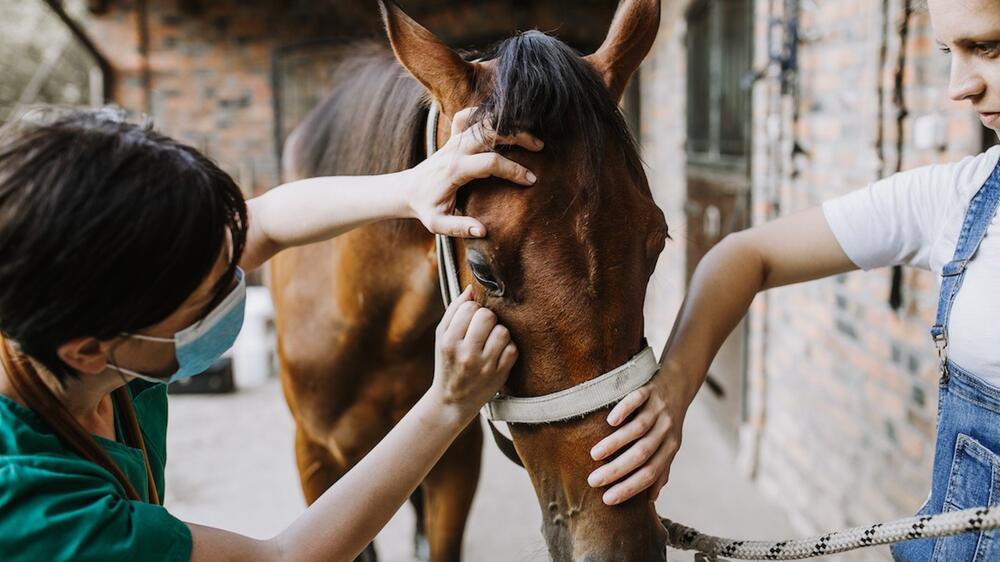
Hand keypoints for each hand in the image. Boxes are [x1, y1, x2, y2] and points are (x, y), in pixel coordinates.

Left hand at [406, 106, 542, 237]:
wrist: (407, 190)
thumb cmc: (425, 208)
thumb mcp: (437, 224)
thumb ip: (459, 228)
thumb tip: (482, 231)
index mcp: (455, 169)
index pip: (490, 163)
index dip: (513, 170)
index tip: (531, 180)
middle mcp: (455, 150)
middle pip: (490, 132)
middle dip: (517, 136)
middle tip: (539, 147)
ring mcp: (454, 140)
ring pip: (483, 121)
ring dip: (508, 124)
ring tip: (530, 135)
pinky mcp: (453, 137)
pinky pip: (468, 116)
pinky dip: (485, 114)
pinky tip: (502, 122)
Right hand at [430, 286, 517, 420]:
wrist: (452, 401)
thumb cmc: (448, 362)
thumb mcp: (442, 337)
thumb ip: (454, 310)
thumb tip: (471, 288)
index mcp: (448, 341)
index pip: (469, 308)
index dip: (473, 309)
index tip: (471, 319)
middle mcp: (466, 354)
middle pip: (487, 316)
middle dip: (488, 318)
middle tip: (483, 328)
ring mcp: (484, 366)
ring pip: (503, 331)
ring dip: (500, 333)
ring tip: (491, 341)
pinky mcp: (499, 375)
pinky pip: (513, 349)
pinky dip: (508, 349)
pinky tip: (498, 354)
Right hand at [586, 371, 689, 504]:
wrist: (679, 381)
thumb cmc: (668, 419)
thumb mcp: (670, 444)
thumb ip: (662, 468)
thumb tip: (652, 499)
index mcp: (671, 446)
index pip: (651, 473)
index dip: (630, 488)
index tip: (607, 499)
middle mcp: (666, 429)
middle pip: (642, 454)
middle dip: (617, 470)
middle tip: (593, 481)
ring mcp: (658, 408)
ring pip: (638, 429)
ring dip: (615, 443)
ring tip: (594, 455)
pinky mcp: (650, 389)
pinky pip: (637, 400)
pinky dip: (624, 410)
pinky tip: (609, 422)